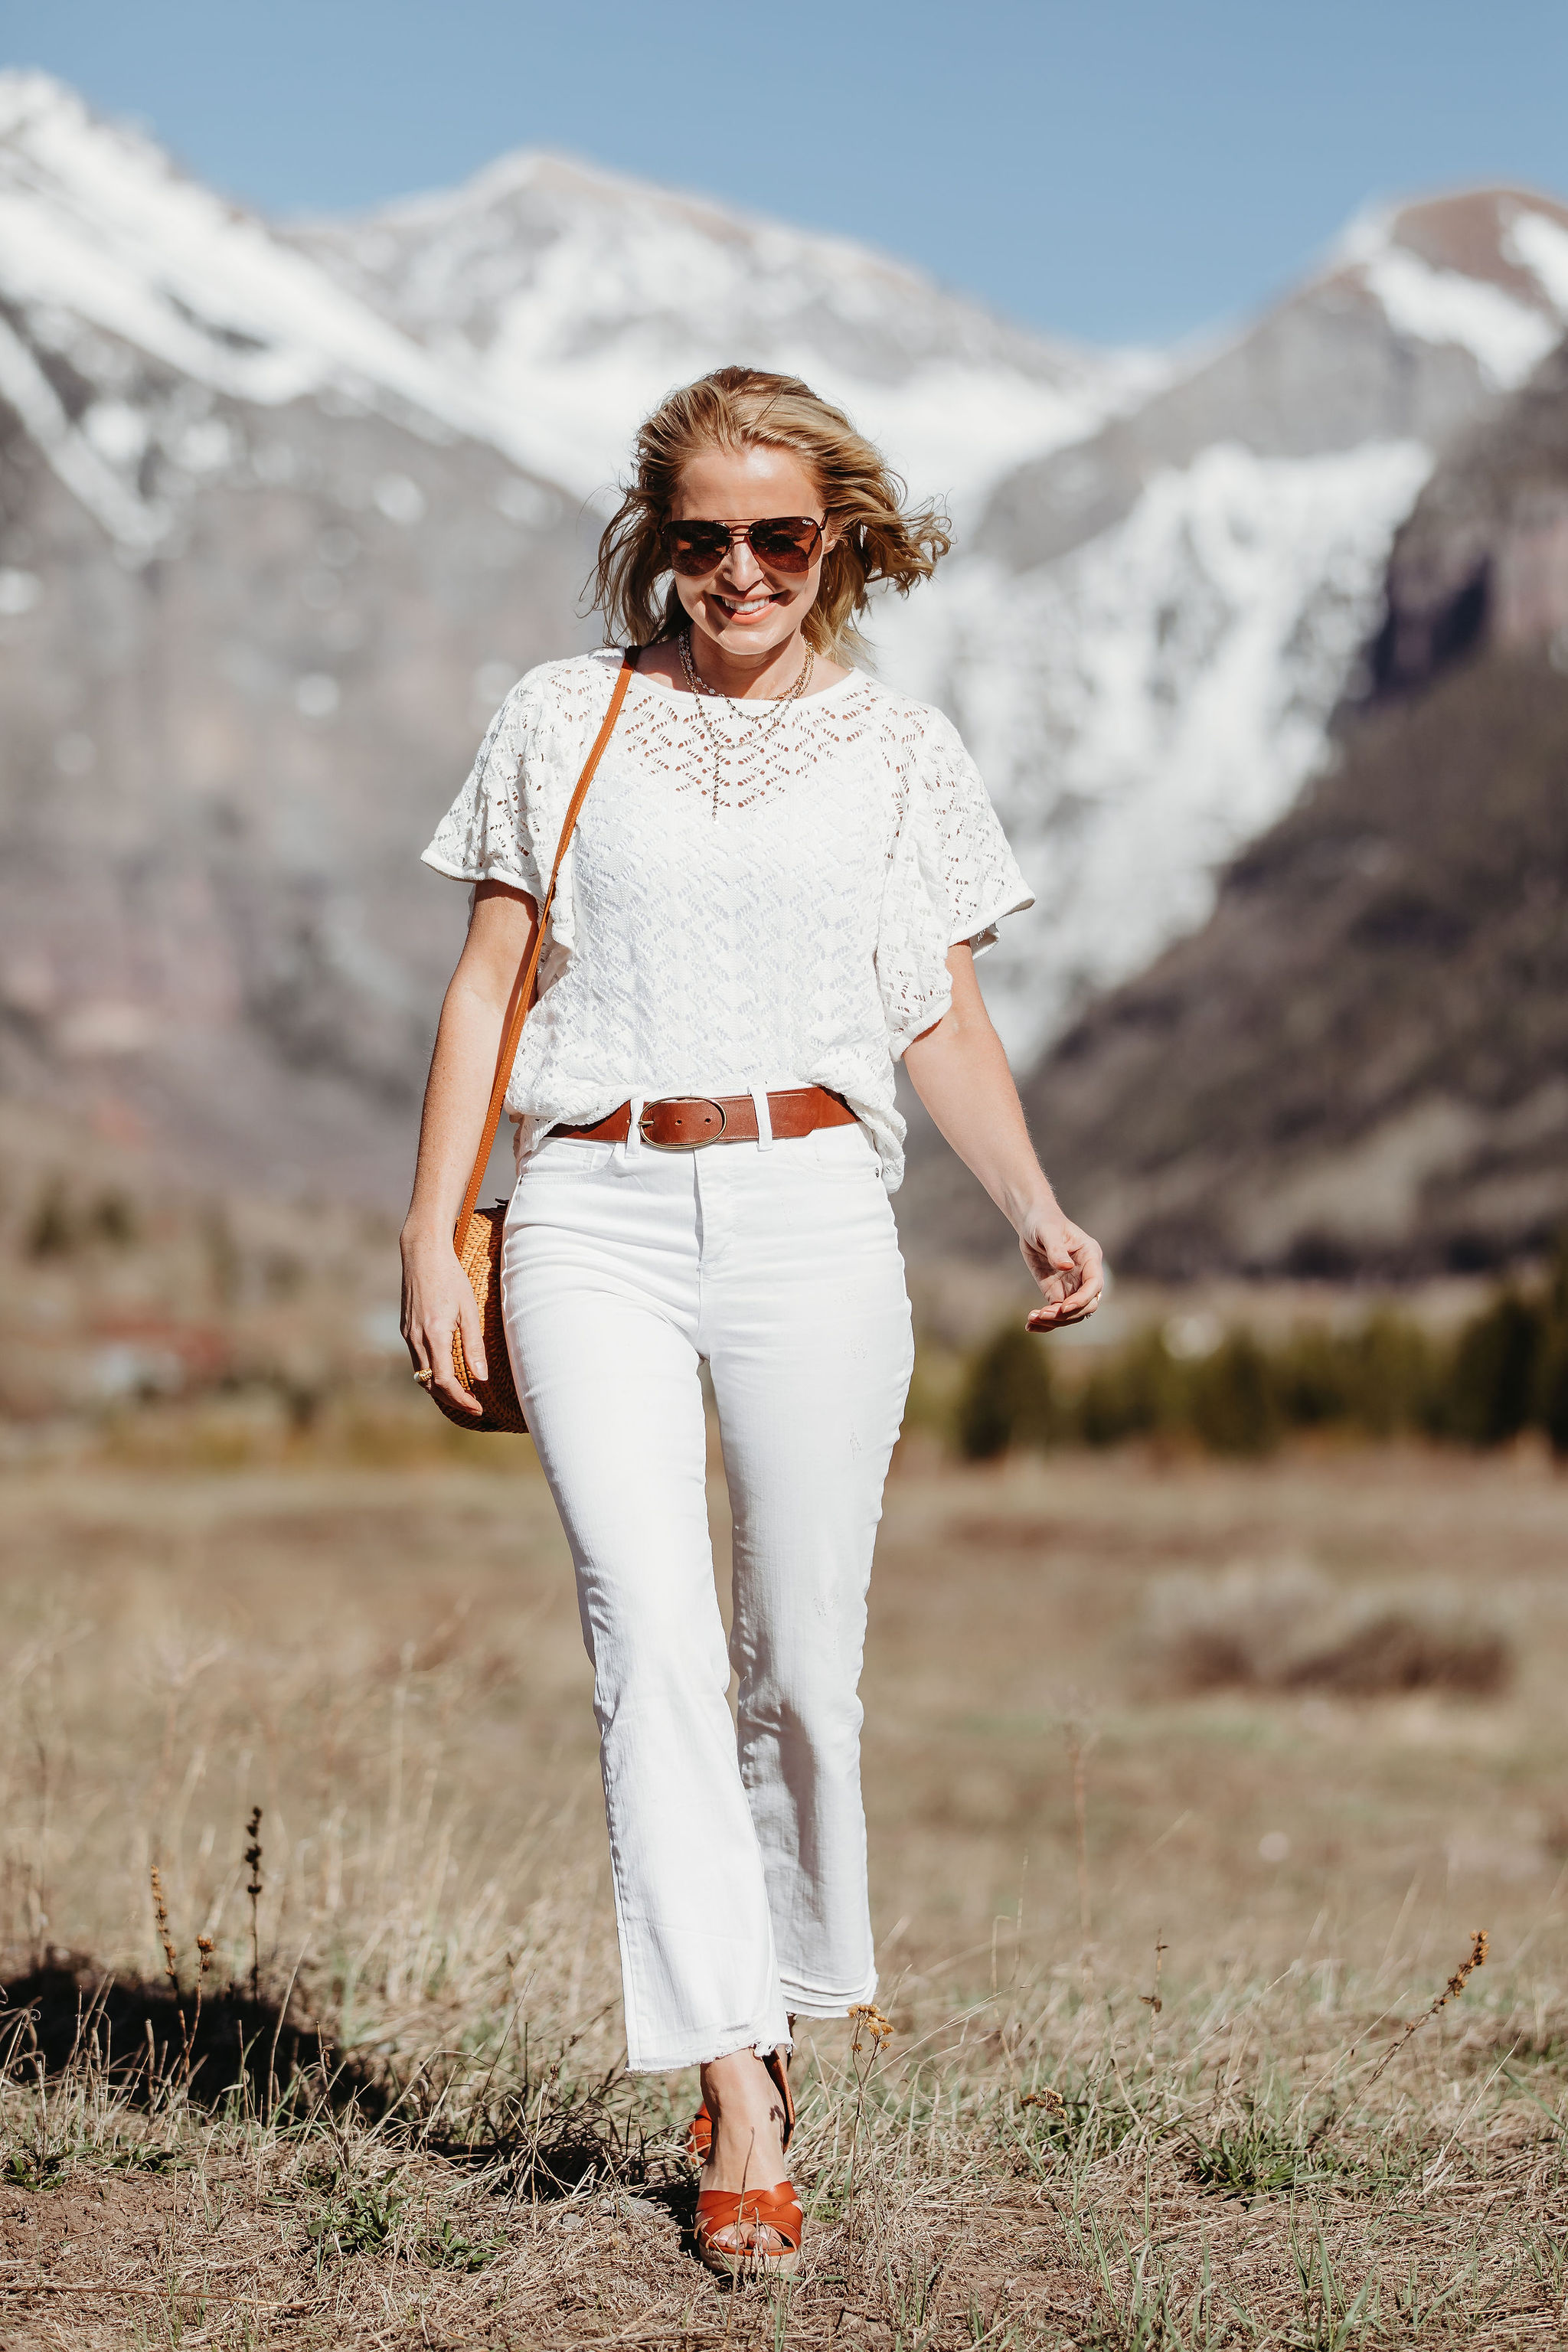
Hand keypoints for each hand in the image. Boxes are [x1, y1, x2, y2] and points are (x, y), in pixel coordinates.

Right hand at [400, 1227, 486, 1415]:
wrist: (422, 1254)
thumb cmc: (450, 1277)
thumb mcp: (469, 1310)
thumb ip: (474, 1345)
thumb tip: (480, 1377)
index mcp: (434, 1334)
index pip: (444, 1381)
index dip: (461, 1399)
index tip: (477, 1407)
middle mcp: (416, 1338)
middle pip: (429, 1384)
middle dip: (451, 1399)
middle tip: (473, 1405)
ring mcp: (407, 1334)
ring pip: (420, 1374)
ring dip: (439, 1389)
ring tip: (462, 1394)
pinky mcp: (405, 1328)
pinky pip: (416, 1360)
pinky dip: (430, 1373)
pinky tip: (446, 1371)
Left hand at [1019, 1205, 1103, 1331]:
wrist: (1032, 1221)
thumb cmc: (1043, 1220)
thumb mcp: (1048, 1231)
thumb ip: (1056, 1248)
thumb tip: (1067, 1266)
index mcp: (1090, 1257)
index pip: (1094, 1284)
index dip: (1082, 1299)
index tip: (1063, 1307)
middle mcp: (1085, 1274)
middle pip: (1086, 1304)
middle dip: (1067, 1314)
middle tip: (1043, 1314)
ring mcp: (1072, 1285)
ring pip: (1072, 1313)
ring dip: (1055, 1321)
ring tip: (1032, 1320)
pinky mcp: (1057, 1291)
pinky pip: (1056, 1312)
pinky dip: (1045, 1321)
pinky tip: (1030, 1325)